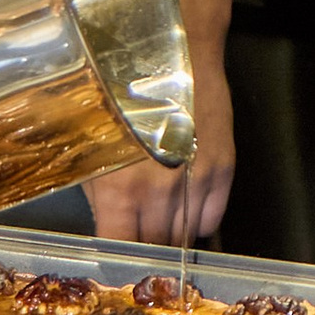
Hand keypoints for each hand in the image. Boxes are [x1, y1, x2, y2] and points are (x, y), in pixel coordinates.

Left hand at [85, 44, 233, 247]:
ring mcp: (195, 182)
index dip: (120, 260)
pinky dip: (199, 220)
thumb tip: (107, 223)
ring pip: (184, 236)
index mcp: (120, 189)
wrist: (174, 53)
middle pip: (156, 246)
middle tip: (140, 239)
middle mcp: (159, 192)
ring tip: (161, 221)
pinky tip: (186, 205)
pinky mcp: (222, 170)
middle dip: (146, 247)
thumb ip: (98, 191)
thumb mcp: (93, 140)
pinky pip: (212, 218)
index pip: (122, 249)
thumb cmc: (124, 89)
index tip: (118, 262)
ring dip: (172, 234)